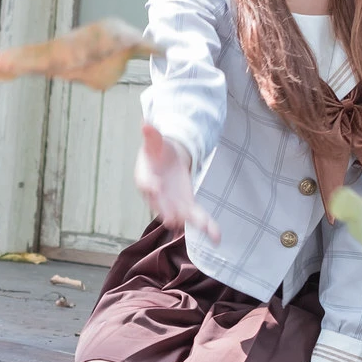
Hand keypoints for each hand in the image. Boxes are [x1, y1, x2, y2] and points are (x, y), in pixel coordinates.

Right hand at [135, 123, 220, 243]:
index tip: (153, 188)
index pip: (145, 182)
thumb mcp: (155, 141)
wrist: (166, 161)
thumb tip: (146, 123)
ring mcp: (172, 202)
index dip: (149, 185)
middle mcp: (157, 195)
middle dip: (168, 211)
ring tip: (205, 230)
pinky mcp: (186, 205)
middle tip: (173, 219)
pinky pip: (196, 216)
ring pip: (182, 215)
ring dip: (193, 222)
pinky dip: (207, 226)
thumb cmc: (157, 151)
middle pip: (162, 205)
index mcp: (145, 177)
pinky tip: (217, 237)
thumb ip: (152, 135)